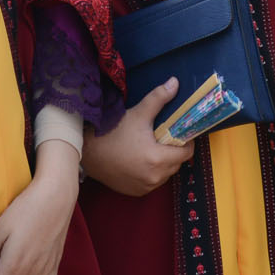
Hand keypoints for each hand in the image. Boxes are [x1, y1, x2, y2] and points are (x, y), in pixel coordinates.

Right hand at [80, 79, 192, 196]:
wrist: (87, 153)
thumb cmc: (113, 133)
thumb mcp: (138, 114)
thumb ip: (159, 98)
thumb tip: (175, 83)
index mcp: (158, 159)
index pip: (186, 153)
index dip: (186, 142)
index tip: (180, 133)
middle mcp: (154, 177)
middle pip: (177, 164)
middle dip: (174, 151)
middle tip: (164, 138)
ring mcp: (145, 187)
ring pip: (166, 174)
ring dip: (164, 163)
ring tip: (152, 148)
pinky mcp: (136, 192)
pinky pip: (153, 182)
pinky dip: (152, 173)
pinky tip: (142, 160)